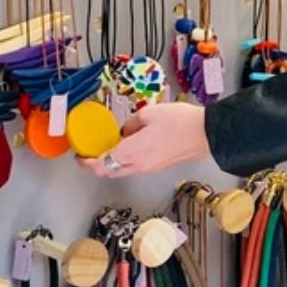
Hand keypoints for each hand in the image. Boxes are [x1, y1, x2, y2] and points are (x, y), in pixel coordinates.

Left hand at [78, 101, 209, 178]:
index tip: (80, 156)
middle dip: (97, 165)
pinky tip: (131, 147)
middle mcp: (138, 165)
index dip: (86, 163)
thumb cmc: (180, 123)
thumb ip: (131, 122)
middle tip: (91, 153)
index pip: (100, 165)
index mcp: (131, 153)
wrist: (205, 134)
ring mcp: (149, 168)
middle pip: (109, 172)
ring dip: (112, 163)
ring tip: (111, 147)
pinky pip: (136, 167)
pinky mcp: (159, 167)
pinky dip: (126, 161)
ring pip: (122, 171)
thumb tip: (127, 130)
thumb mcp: (149, 113)